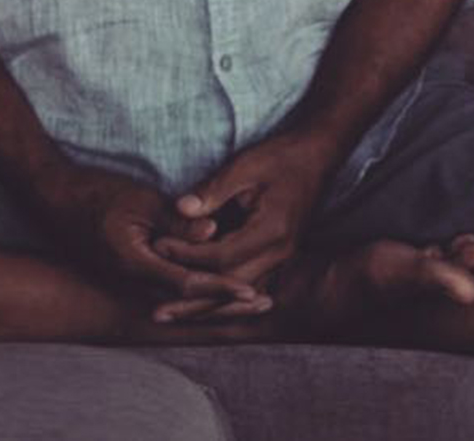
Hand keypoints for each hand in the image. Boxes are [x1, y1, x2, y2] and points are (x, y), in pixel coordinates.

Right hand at [32, 160, 272, 319]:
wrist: (54, 198)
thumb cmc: (95, 192)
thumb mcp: (140, 201)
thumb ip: (176, 223)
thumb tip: (214, 234)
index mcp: (134, 265)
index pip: (188, 283)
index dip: (222, 288)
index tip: (252, 291)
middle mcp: (133, 283)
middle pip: (189, 301)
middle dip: (228, 303)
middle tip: (265, 304)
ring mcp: (129, 282)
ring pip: (181, 297)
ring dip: (215, 298)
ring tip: (251, 299)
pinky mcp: (129, 276)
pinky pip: (169, 288)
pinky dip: (196, 289)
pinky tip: (217, 285)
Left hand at [145, 132, 334, 320]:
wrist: (316, 157)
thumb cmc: (280, 158)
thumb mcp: (245, 166)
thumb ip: (213, 191)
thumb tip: (179, 208)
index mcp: (272, 232)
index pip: (222, 255)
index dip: (188, 254)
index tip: (159, 247)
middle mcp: (279, 254)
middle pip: (230, 287)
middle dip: (192, 300)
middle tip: (157, 311)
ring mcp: (281, 260)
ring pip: (238, 293)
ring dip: (205, 307)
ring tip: (171, 315)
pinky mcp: (278, 258)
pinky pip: (247, 285)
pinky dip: (222, 296)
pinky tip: (199, 304)